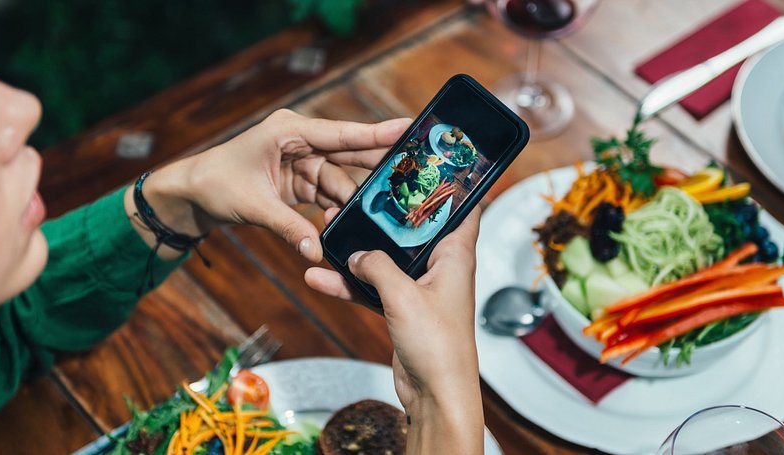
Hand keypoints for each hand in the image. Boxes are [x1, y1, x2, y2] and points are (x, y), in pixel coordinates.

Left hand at [127, 109, 409, 260]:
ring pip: (341, 180)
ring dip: (355, 200)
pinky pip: (329, 196)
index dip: (374, 134)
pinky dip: (338, 211)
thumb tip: (316, 251)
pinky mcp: (301, 183)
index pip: (340, 134)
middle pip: (349, 153)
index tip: (407, 128)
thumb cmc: (215, 184)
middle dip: (378, 163)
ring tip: (382, 213)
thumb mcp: (252, 204)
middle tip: (416, 168)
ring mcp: (303, 162)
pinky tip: (352, 224)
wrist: (192, 194)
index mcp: (289, 130)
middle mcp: (301, 142)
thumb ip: (288, 226)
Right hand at [305, 207, 484, 453]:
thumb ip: (377, 266)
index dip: (449, 186)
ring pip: (386, 259)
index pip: (463, 208)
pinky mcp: (402, 309)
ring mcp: (420, 289)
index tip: (426, 164)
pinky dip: (350, 284)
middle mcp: (441, 268)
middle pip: (412, 230)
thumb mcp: (403, 295)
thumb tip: (357, 253)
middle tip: (357, 196)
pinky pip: (373, 288)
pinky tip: (320, 278)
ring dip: (358, 251)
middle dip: (385, 215)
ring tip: (327, 232)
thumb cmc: (438, 346)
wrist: (435, 394)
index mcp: (455, 255)